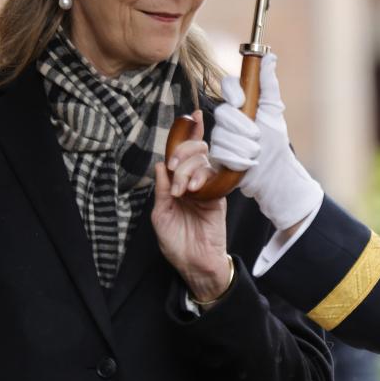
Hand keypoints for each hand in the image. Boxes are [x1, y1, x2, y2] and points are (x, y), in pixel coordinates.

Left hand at [151, 111, 230, 302]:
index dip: (189, 135)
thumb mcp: (161, 216)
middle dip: (183, 153)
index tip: (192, 116)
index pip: (182, 155)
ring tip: (184, 190)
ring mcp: (207, 188)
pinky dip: (202, 176)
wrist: (195, 264)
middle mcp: (193, 182)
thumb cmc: (176, 244)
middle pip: (194, 152)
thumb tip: (161, 166)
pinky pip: (215, 176)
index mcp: (178, 185)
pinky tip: (195, 187)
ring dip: (189, 170)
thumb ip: (162, 190)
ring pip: (203, 162)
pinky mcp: (219, 197)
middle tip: (174, 168)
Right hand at [210, 53, 322, 229]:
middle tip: (257, 137)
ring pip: (221, 135)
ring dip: (243, 146)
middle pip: (223, 113)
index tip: (242, 102)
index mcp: (240, 103)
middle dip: (243, 127)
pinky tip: (247, 163)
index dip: (232, 93)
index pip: (228, 85)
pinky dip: (237, 159)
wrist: (273, 172)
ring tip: (255, 153)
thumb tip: (269, 56)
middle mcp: (227, 118)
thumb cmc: (275, 141)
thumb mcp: (274, 110)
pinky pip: (219, 152)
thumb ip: (268, 84)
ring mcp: (219, 136)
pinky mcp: (215, 155)